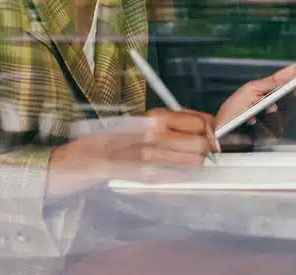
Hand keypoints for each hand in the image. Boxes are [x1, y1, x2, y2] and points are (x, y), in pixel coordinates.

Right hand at [46, 108, 218, 197]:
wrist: (83, 158)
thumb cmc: (113, 140)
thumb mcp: (142, 123)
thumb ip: (172, 124)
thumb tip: (204, 126)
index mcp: (155, 117)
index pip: (200, 121)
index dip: (211, 130)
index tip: (212, 136)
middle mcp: (155, 133)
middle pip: (201, 143)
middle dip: (204, 149)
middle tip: (197, 153)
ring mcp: (150, 156)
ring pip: (193, 162)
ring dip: (193, 165)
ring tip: (181, 164)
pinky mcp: (145, 175)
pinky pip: (176, 178)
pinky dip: (180, 177)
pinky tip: (170, 174)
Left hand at [215, 63, 295, 139]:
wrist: (217, 132)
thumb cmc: (232, 111)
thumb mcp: (250, 90)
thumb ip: (274, 81)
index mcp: (271, 95)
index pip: (294, 87)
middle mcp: (275, 110)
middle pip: (291, 103)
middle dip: (286, 99)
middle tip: (278, 98)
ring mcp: (273, 126)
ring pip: (283, 119)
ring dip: (270, 115)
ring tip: (258, 113)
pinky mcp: (268, 139)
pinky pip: (274, 132)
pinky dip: (263, 127)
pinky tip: (253, 123)